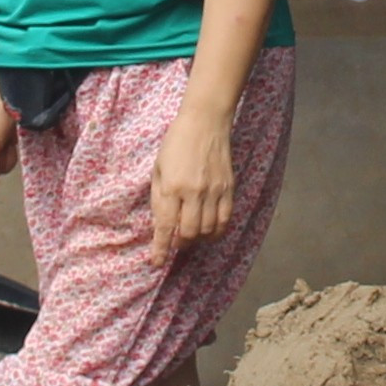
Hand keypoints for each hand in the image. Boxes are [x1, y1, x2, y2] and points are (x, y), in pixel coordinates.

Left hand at [144, 110, 236, 263]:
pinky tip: (208, 231)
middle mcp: (194, 192)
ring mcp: (214, 191)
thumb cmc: (176, 143)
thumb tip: (161, 224)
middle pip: (188, 233)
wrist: (206, 122)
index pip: (165, 226)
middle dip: (179, 244)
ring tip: (190, 236)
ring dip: (197, 238)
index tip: (157, 263)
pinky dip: (216, 232)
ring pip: (207, 230)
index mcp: (172, 186)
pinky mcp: (229, 189)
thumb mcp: (158, 168)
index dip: (160, 249)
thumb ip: (159, 197)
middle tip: (175, 243)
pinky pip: (225, 220)